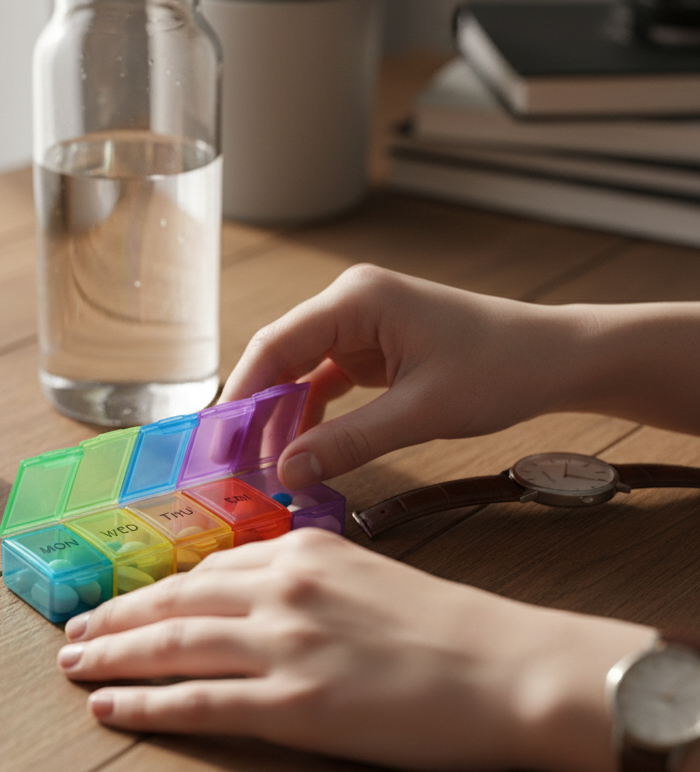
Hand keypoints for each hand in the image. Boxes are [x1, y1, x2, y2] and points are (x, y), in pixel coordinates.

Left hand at [58, 530, 651, 771]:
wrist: (506, 667)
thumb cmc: (445, 625)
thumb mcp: (365, 574)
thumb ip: (302, 576)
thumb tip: (248, 591)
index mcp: (300, 551)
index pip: (204, 570)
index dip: (153, 589)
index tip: (121, 601)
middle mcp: (282, 588)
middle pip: (174, 602)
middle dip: (115, 617)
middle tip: (72, 631)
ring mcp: (284, 646)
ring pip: (172, 646)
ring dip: (113, 655)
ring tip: (73, 665)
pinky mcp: (295, 706)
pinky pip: (199, 704)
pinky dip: (145, 705)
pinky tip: (109, 709)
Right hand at [221, 265, 586, 488]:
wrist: (554, 358)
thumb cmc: (500, 369)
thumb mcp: (421, 412)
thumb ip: (349, 441)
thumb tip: (285, 472)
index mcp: (356, 300)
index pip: (275, 345)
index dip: (240, 396)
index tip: (218, 443)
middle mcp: (349, 304)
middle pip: (279, 358)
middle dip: (255, 412)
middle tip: (232, 464)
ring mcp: (358, 326)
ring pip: (297, 373)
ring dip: (281, 419)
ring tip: (264, 468)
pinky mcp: (370, 349)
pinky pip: (323, 382)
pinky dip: (309, 416)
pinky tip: (299, 451)